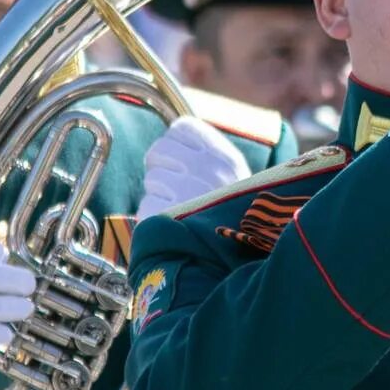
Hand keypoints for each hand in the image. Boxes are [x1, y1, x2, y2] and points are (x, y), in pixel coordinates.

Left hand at [135, 118, 250, 221]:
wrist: (242, 261)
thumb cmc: (232, 217)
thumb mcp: (234, 179)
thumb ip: (209, 154)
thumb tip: (175, 132)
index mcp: (225, 157)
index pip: (182, 128)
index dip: (174, 143)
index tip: (180, 159)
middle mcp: (209, 171)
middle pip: (159, 150)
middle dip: (161, 168)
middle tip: (175, 186)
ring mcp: (188, 194)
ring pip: (152, 179)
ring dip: (159, 194)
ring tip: (181, 209)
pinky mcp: (167, 218)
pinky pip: (147, 205)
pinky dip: (154, 217)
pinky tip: (174, 226)